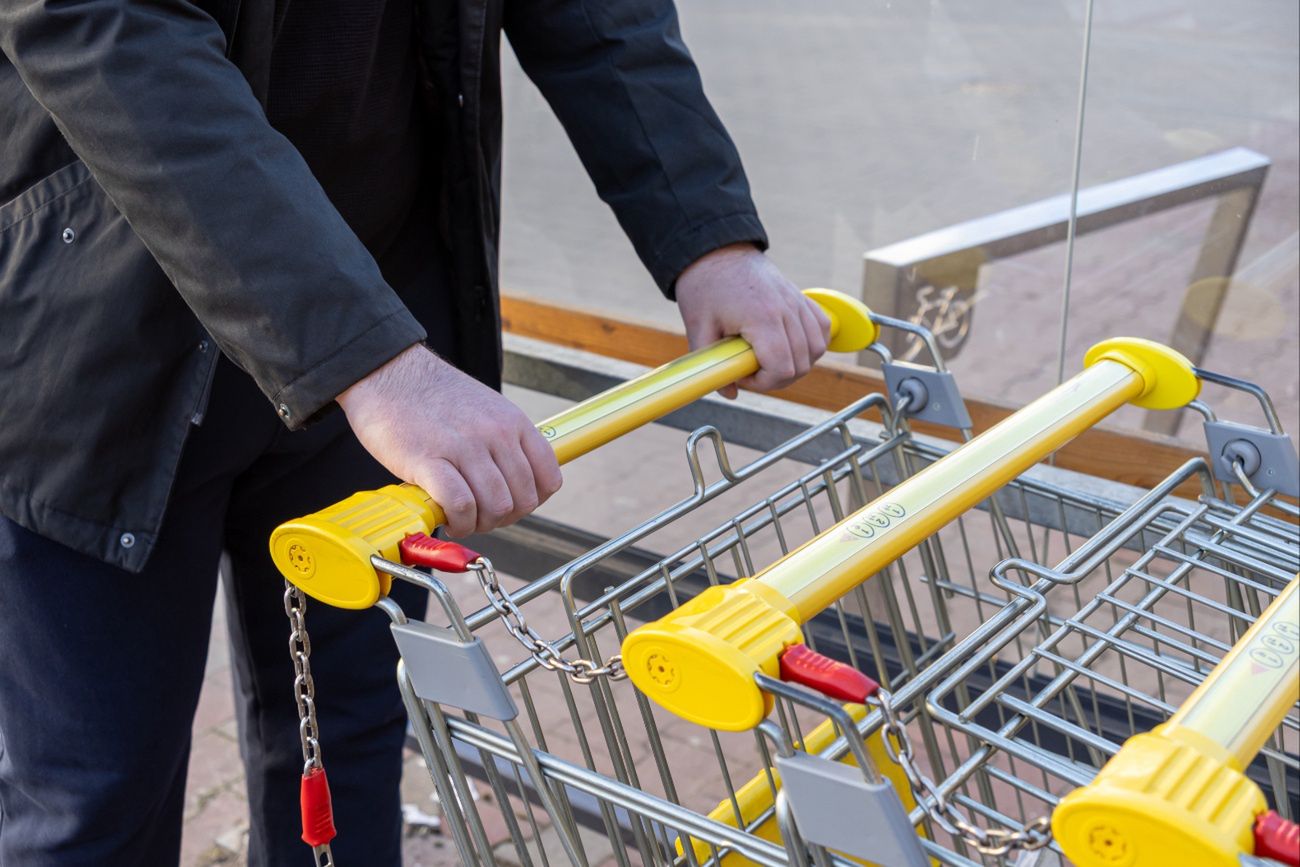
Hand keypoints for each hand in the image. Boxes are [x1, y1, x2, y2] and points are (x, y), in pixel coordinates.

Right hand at [337, 344, 561, 536]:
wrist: (388, 373)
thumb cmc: (432, 396)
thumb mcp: (486, 409)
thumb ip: (505, 441)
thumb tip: (516, 482)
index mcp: (512, 422)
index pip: (548, 478)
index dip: (533, 501)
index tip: (512, 505)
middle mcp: (495, 434)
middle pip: (523, 500)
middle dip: (503, 518)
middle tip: (480, 514)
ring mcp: (464, 446)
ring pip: (495, 507)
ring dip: (479, 523)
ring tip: (462, 518)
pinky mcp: (429, 460)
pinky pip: (460, 505)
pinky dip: (458, 521)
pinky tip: (447, 517)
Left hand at [675, 244, 830, 398]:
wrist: (716, 250)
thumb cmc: (705, 286)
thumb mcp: (698, 327)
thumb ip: (712, 364)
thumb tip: (729, 392)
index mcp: (761, 317)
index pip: (782, 368)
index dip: (764, 383)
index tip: (744, 376)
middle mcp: (786, 309)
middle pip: (801, 364)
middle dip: (777, 377)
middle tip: (751, 369)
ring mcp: (796, 301)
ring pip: (816, 349)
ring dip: (796, 363)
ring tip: (769, 358)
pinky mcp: (801, 297)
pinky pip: (822, 328)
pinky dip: (812, 343)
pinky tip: (790, 345)